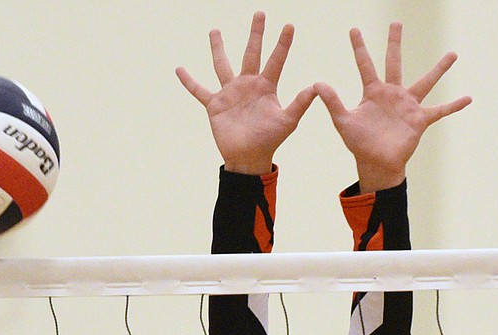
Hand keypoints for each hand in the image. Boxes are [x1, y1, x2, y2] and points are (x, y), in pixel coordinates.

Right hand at [176, 10, 316, 175]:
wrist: (248, 157)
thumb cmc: (270, 140)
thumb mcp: (288, 121)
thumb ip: (300, 103)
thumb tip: (317, 86)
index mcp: (266, 87)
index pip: (276, 60)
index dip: (282, 43)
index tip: (289, 25)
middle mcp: (248, 84)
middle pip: (251, 53)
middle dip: (256, 34)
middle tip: (260, 13)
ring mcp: (230, 93)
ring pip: (222, 65)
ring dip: (218, 48)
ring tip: (215, 30)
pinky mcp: (215, 105)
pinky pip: (199, 90)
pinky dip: (189, 80)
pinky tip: (179, 69)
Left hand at [315, 22, 471, 192]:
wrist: (375, 163)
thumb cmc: (359, 143)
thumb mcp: (343, 121)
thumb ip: (332, 102)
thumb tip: (316, 83)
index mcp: (373, 92)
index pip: (365, 65)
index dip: (359, 48)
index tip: (354, 29)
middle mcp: (392, 93)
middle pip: (394, 62)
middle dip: (394, 43)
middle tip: (396, 23)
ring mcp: (407, 105)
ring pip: (425, 82)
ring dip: (439, 69)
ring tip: (452, 53)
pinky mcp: (419, 120)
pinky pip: (440, 111)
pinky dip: (453, 105)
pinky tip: (468, 98)